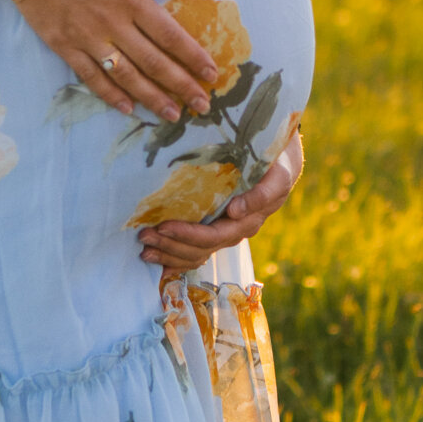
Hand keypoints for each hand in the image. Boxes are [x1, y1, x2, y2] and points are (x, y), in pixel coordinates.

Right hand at [17, 0, 218, 122]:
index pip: (170, 35)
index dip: (193, 57)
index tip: (212, 74)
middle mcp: (113, 24)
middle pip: (154, 62)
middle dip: (182, 86)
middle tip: (202, 106)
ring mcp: (87, 38)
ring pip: (126, 76)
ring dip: (151, 98)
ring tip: (172, 115)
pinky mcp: (64, 46)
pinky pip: (91, 77)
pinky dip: (110, 95)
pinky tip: (127, 109)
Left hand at [138, 132, 304, 270]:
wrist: (279, 163)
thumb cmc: (276, 165)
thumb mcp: (277, 175)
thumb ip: (262, 194)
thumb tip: (236, 212)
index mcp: (248, 221)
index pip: (214, 236)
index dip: (187, 235)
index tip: (163, 225)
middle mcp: (235, 232)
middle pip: (199, 248)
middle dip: (170, 244)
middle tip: (144, 235)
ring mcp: (224, 234)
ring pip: (195, 254)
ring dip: (168, 253)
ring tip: (144, 249)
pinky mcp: (214, 231)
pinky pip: (195, 253)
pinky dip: (174, 257)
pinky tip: (155, 257)